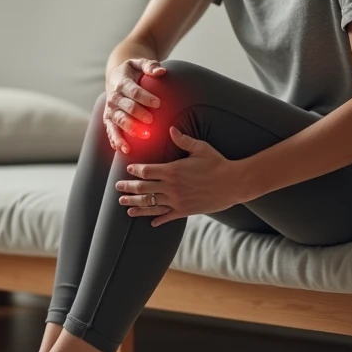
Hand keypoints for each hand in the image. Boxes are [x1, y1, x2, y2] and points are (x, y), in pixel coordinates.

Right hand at [104, 58, 166, 154]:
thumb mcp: (139, 63)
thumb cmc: (133, 72)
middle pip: (126, 108)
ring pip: (119, 121)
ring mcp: (110, 110)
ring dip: (130, 129)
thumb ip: (150, 66)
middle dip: (138, 114)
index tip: (158, 103)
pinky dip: (116, 140)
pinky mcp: (108, 120)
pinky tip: (125, 149)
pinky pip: (111, 131)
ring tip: (144, 136)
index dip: (144, 97)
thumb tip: (161, 71)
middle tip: (151, 121)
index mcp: (121, 82)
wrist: (116, 78)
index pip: (133, 91)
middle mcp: (114, 97)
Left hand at [116, 126, 242, 226]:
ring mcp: (177, 201)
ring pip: (151, 204)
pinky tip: (151, 222)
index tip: (128, 170)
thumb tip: (171, 129)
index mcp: (173, 170)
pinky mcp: (185, 211)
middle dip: (128, 188)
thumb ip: (183, 140)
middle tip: (118, 188)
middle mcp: (171, 187)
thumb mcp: (200, 148)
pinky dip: (158, 219)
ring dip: (136, 205)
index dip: (135, 170)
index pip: (146, 171)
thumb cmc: (218, 163)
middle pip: (143, 188)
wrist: (233, 183)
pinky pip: (167, 216)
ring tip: (126, 207)